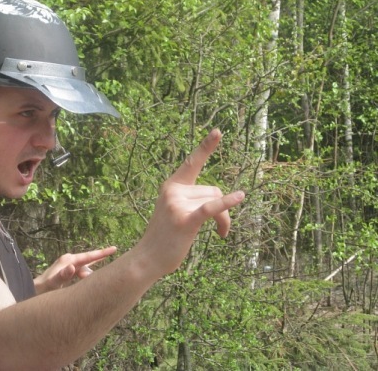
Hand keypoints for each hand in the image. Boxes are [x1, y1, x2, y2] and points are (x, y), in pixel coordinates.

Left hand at [33, 246, 116, 294]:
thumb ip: (62, 276)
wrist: (34, 291)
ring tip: (107, 276)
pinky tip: (97, 276)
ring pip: (88, 267)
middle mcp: (70, 261)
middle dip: (102, 259)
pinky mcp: (69, 273)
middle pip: (90, 260)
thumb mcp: (53, 283)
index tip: (114, 249)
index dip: (102, 253)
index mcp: (68, 260)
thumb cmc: (43, 289)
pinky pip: (84, 272)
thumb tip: (72, 267)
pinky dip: (91, 273)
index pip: (88, 256)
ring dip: (95, 271)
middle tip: (116, 257)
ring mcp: (69, 266)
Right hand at [137, 129, 244, 276]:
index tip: (218, 131)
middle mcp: (173, 190)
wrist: (148, 258)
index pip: (192, 163)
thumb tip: (223, 199)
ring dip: (225, 219)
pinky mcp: (185, 220)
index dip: (206, 147)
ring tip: (221, 234)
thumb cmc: (166, 236)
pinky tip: (240, 196)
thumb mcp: (176, 210)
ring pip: (215, 201)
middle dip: (223, 208)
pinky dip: (227, 203)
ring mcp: (177, 204)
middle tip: (222, 230)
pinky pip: (210, 208)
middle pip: (213, 189)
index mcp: (171, 185)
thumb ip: (194, 199)